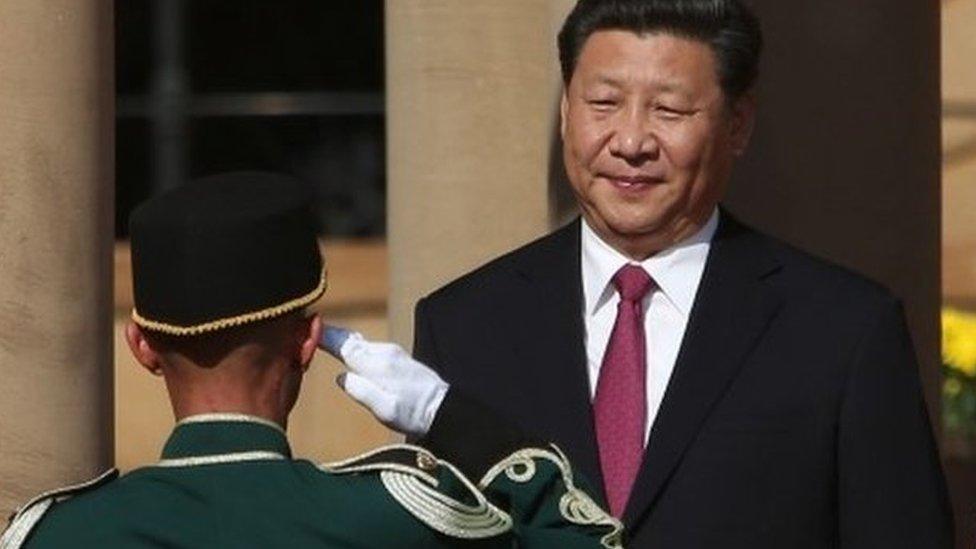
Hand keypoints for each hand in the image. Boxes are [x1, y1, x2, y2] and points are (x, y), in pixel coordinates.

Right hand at [320, 326, 448, 436]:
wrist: (442, 409)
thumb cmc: (414, 413)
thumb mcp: (385, 410)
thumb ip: (361, 392)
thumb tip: (340, 377)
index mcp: (378, 364)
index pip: (345, 345)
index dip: (325, 336)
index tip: (308, 326)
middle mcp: (384, 352)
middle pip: (349, 340)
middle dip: (328, 334)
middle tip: (305, 327)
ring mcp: (391, 352)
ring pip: (359, 343)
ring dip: (340, 340)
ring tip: (319, 336)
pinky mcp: (396, 356)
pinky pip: (368, 347)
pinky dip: (353, 346)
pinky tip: (345, 349)